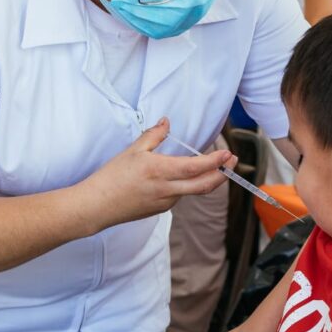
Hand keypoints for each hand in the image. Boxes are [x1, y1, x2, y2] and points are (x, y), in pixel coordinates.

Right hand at [82, 117, 235, 230]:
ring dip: (207, 179)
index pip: (196, 167)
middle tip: (233, 162)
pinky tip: (183, 177)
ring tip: (215, 166)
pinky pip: (180, 195)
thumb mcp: (133, 150)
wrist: (97, 206)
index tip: (228, 154)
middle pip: (205, 185)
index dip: (215, 162)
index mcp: (161, 171)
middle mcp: (167, 189)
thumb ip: (154, 135)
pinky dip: (188, 185)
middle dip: (224, 174)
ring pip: (193, 190)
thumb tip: (166, 122)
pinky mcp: (161, 209)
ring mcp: (166, 202)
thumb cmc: (112, 177)